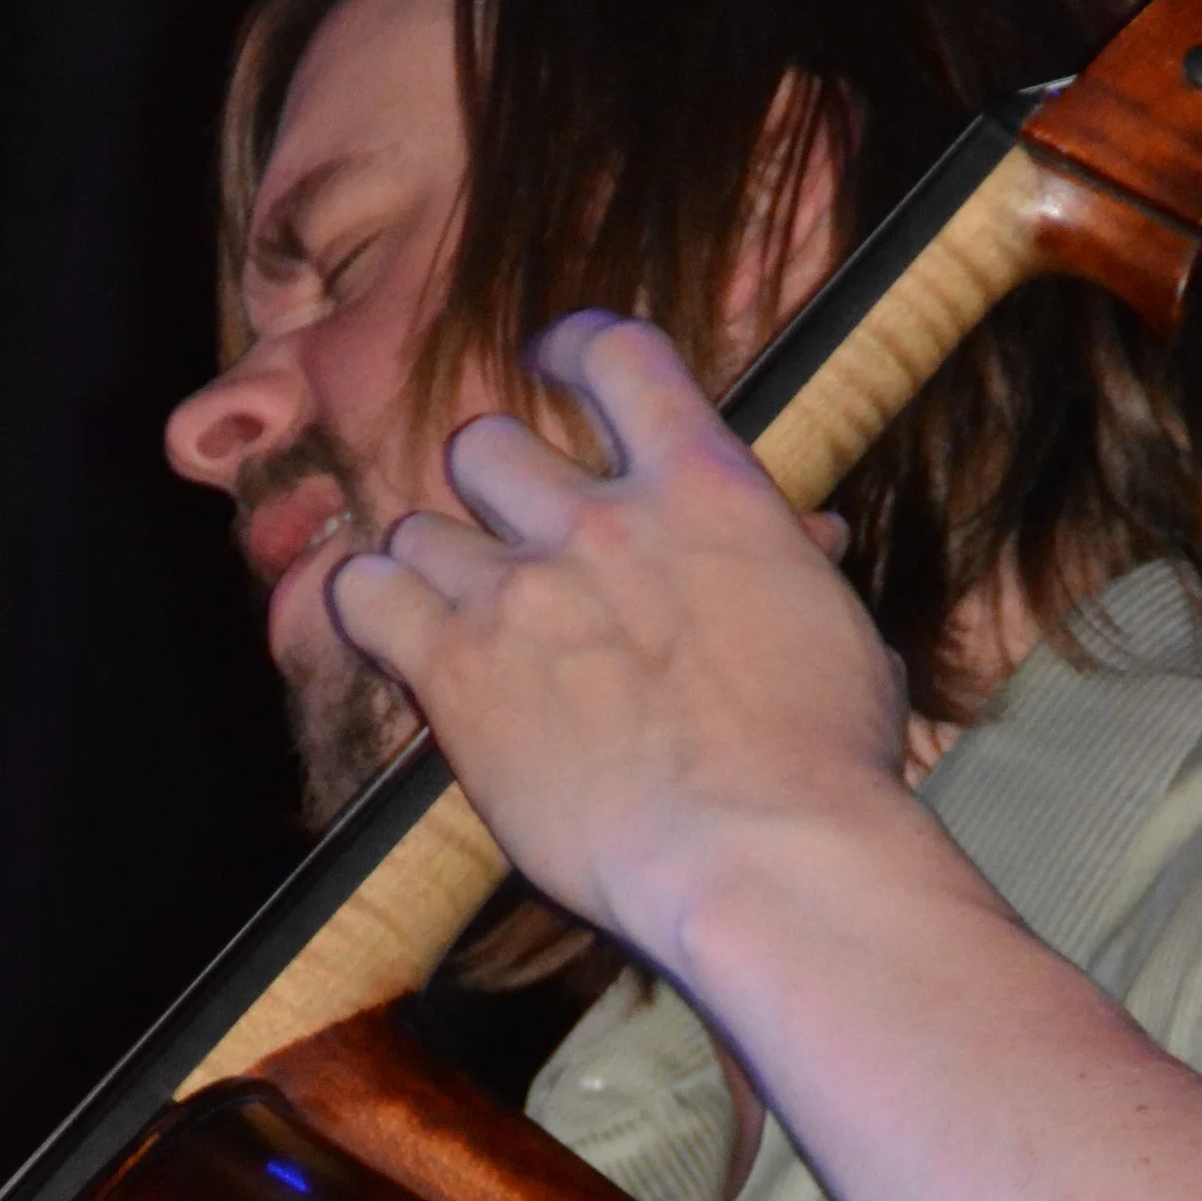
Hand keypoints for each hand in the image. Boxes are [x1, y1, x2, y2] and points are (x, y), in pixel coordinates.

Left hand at [326, 313, 906, 978]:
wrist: (761, 850)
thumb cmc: (824, 764)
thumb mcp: (835, 634)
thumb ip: (788, 567)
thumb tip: (809, 537)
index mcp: (705, 488)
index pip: (617, 356)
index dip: (572, 350)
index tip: (553, 361)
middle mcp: (600, 520)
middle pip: (489, 447)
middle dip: (491, 494)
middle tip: (509, 548)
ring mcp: (519, 589)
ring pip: (419, 526)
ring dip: (433, 568)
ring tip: (454, 620)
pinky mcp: (457, 669)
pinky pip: (367, 597)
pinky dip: (371, 612)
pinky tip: (395, 644)